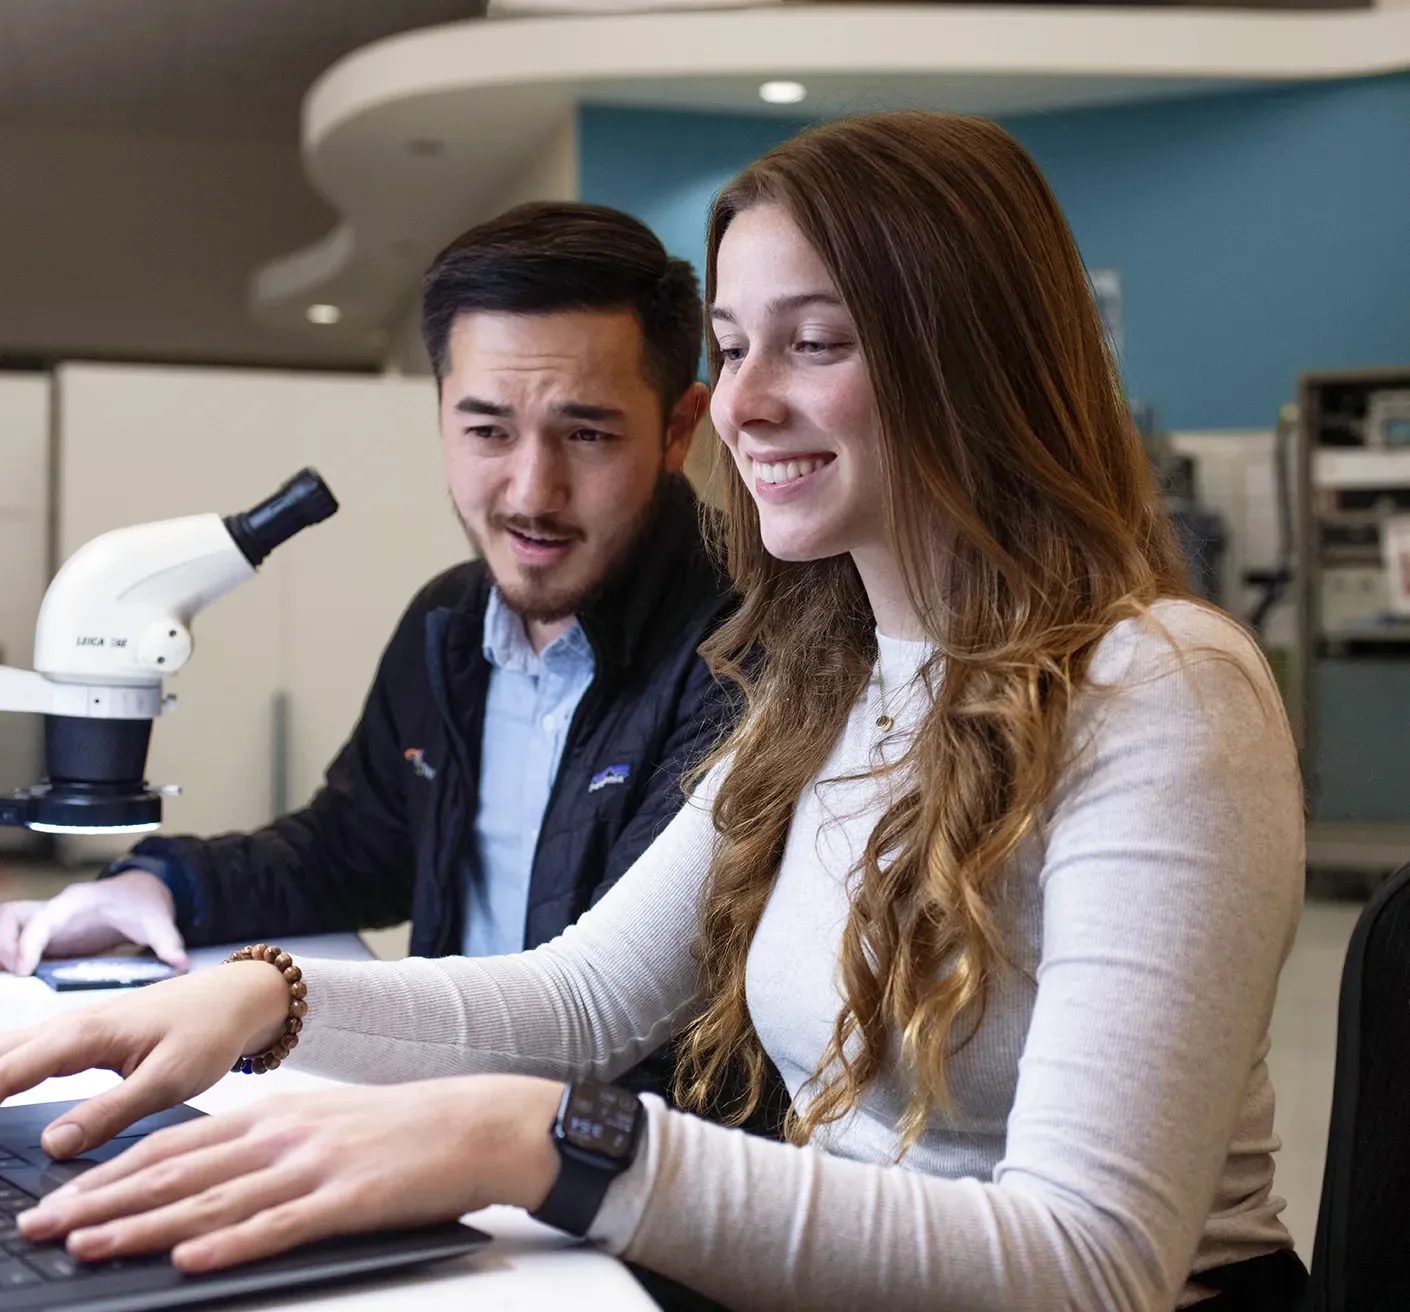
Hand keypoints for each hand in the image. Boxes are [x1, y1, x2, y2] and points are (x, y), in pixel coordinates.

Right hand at [0, 871, 187, 975]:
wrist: (137, 895)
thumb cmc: (141, 904)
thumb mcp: (156, 919)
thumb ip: (167, 940)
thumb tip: (179, 962)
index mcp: (78, 900)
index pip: (44, 918)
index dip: (30, 942)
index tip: (25, 969)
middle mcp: (55, 908)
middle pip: (11, 916)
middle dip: (5, 943)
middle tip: (15, 975)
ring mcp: (45, 921)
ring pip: (7, 926)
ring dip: (3, 951)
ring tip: (12, 981)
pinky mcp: (43, 937)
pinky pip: (13, 943)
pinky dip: (8, 958)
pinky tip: (16, 982)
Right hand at [0, 961, 289, 1156]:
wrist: (238, 997)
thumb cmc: (209, 1033)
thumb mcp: (169, 1080)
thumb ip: (109, 1113)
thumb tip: (51, 1145)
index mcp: (80, 1036)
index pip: (0, 1074)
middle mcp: (65, 1026)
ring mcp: (67, 1026)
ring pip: (1, 1051)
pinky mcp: (76, 1035)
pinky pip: (17, 1051)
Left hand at [17, 1076, 564, 1271]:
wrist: (477, 1122)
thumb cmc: (402, 1129)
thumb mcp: (325, 1122)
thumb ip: (266, 1145)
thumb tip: (203, 1179)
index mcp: (275, 1114)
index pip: (173, 1145)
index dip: (110, 1173)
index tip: (58, 1196)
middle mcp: (284, 1134)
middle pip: (178, 1172)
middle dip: (103, 1201)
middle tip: (41, 1225)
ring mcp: (314, 1166)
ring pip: (214, 1201)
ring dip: (145, 1226)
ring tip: (89, 1245)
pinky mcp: (348, 1200)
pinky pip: (279, 1226)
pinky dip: (230, 1244)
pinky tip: (189, 1260)